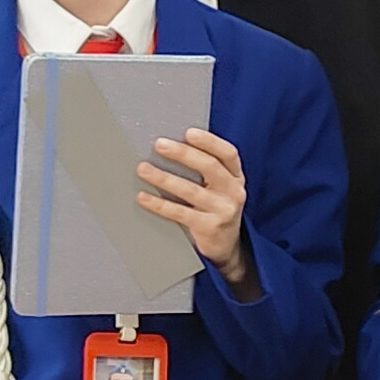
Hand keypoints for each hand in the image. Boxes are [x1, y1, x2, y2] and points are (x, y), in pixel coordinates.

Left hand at [137, 127, 254, 287]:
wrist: (226, 247)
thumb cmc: (216, 209)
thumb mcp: (220, 188)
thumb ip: (206, 170)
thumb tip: (170, 148)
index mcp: (236, 177)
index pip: (227, 154)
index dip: (209, 142)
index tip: (188, 133)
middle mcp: (233, 192)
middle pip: (209, 167)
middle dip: (183, 154)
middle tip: (160, 145)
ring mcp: (223, 211)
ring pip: (191, 190)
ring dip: (164, 178)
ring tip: (143, 169)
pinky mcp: (209, 228)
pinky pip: (180, 213)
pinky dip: (159, 204)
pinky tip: (144, 197)